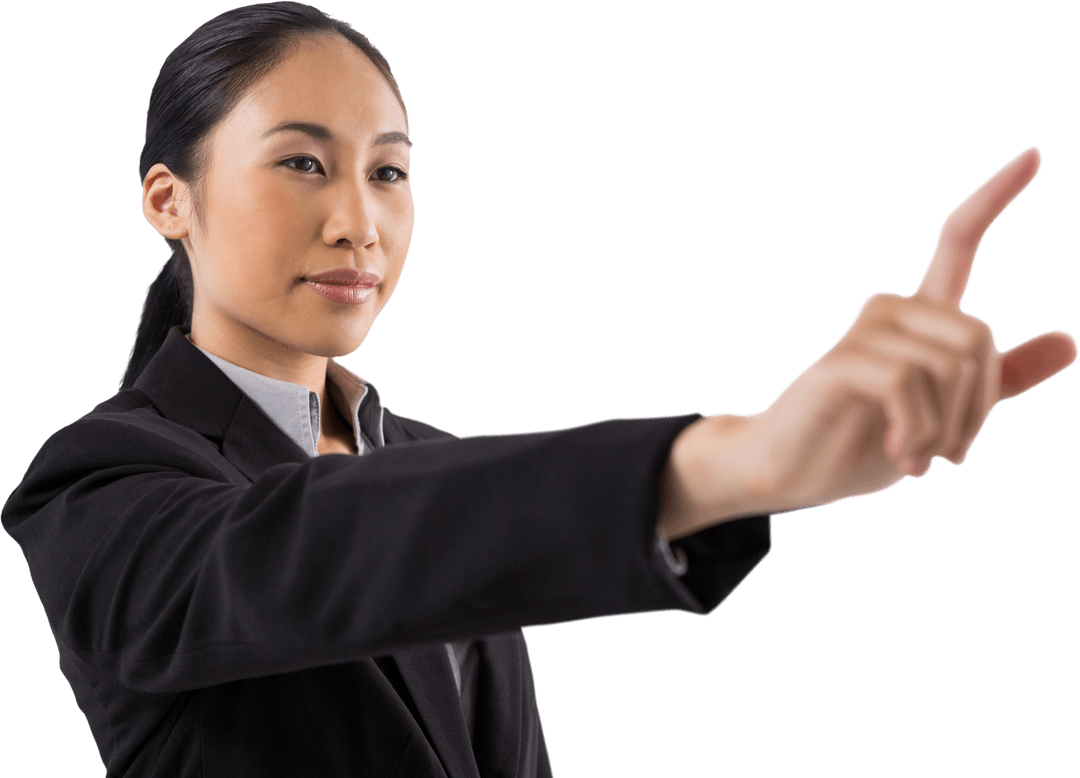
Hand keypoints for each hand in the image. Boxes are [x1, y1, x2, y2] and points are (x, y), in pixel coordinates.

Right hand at [741, 146, 1076, 512]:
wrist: (794, 471)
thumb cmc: (862, 442)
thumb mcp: (946, 417)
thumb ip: (1001, 381)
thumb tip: (1071, 342)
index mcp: (919, 318)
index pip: (957, 242)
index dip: (994, 198)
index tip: (1034, 155)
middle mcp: (892, 311)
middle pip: (978, 337)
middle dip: (979, 410)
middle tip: (952, 457)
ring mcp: (863, 331)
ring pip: (950, 364)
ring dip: (947, 431)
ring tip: (918, 461)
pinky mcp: (841, 360)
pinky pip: (910, 383)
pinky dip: (918, 431)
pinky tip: (901, 455)